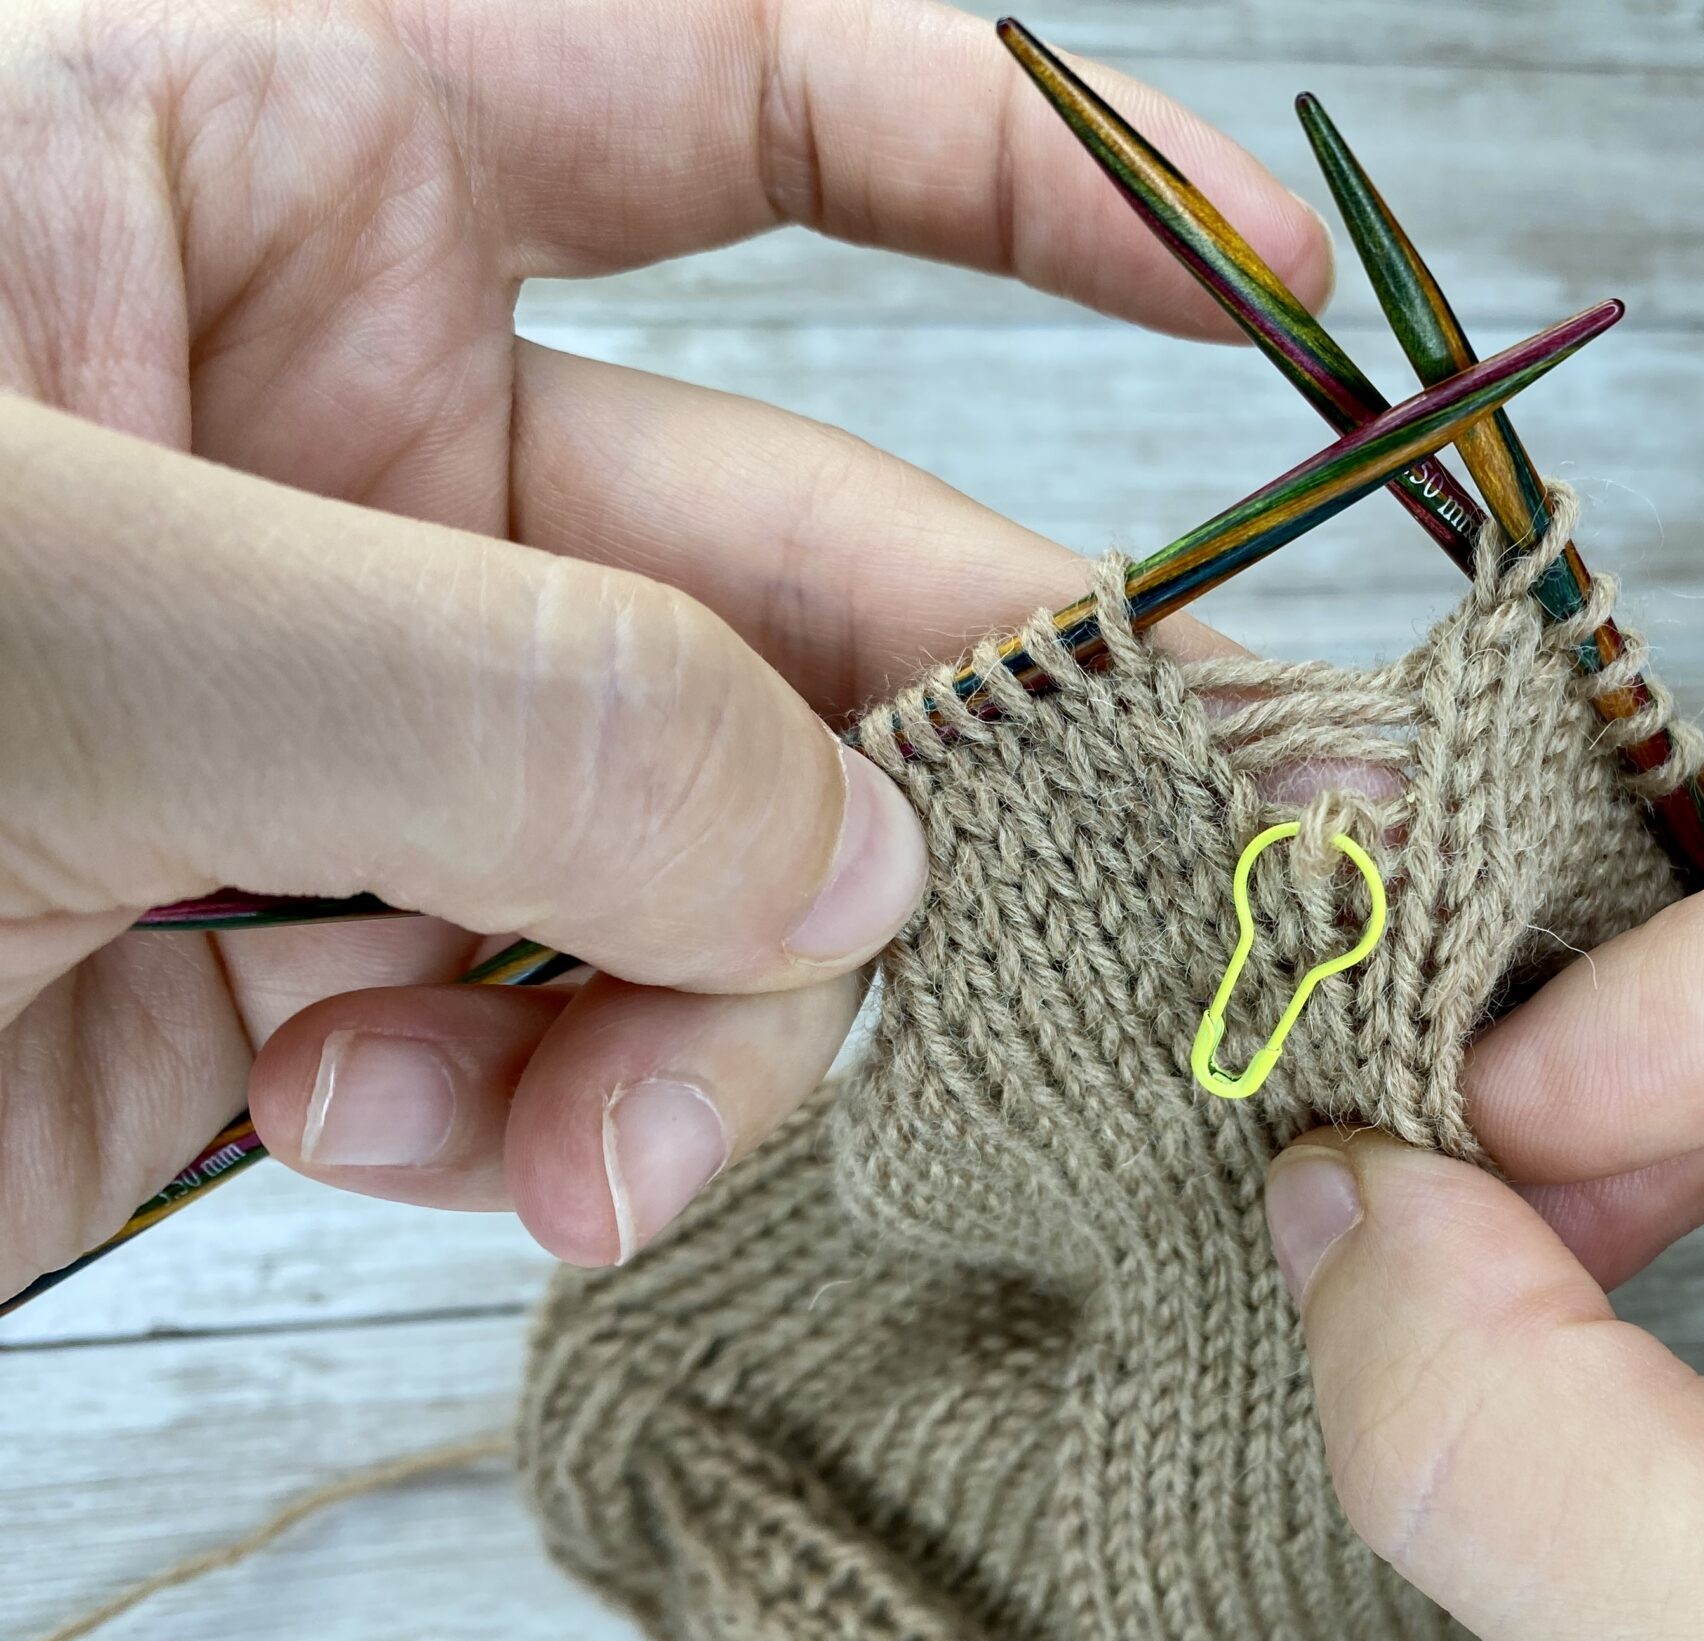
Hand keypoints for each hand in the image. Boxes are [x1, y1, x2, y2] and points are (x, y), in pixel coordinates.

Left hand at [0, 0, 1326, 1287]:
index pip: (732, 86)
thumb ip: (515, 702)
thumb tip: (862, 858)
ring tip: (586, 1147)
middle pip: (793, 576)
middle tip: (1135, 905)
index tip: (1261, 291)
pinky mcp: (312, 945)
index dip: (1020, 163)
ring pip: (703, 855)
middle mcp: (351, 436)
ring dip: (695, 1020)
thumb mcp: (82, 607)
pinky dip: (520, 1112)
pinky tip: (358, 1119)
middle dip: (928, 769)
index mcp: (277, 168)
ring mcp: (359, 706)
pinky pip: (548, 1028)